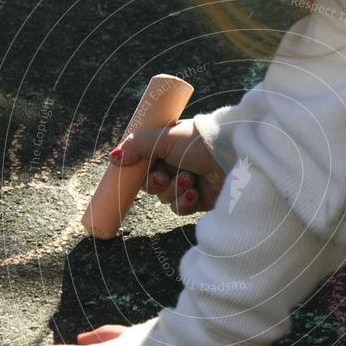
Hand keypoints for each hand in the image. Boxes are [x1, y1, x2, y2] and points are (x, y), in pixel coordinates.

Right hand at [109, 119, 224, 214]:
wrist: (232, 157)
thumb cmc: (200, 141)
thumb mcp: (165, 137)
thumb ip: (137, 146)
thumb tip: (113, 157)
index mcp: (169, 146)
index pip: (143, 162)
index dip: (137, 170)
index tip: (130, 172)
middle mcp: (177, 164)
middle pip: (151, 183)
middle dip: (155, 183)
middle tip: (163, 177)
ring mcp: (187, 182)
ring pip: (164, 197)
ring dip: (173, 191)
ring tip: (188, 180)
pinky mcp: (198, 200)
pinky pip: (179, 208)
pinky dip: (184, 202)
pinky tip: (194, 193)